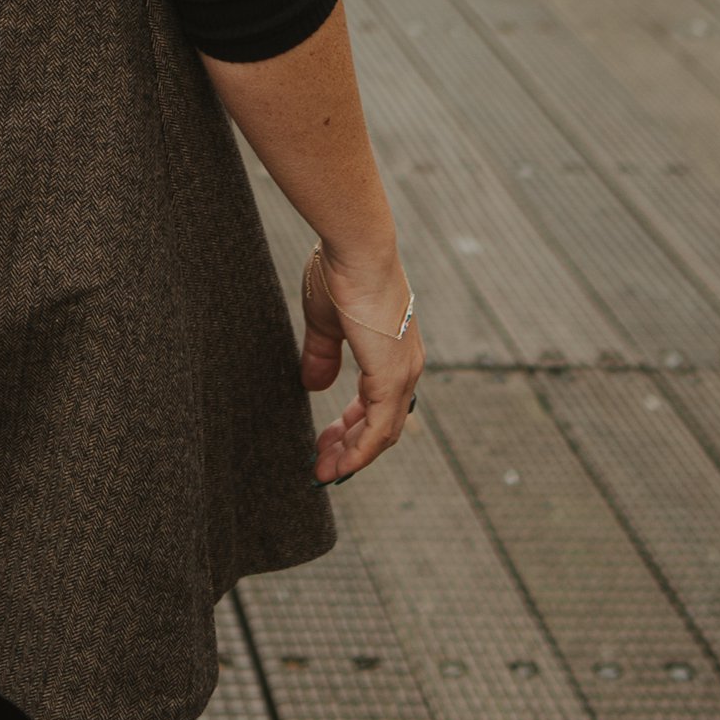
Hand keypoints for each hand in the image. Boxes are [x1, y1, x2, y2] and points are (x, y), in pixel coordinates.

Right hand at [300, 244, 423, 485]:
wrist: (356, 248)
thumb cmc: (340, 272)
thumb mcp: (326, 321)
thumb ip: (322, 355)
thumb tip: (314, 384)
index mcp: (392, 350)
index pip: (376, 400)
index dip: (351, 424)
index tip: (327, 439)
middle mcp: (405, 365)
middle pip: (382, 422)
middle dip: (349, 445)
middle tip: (322, 462)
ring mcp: (402, 373)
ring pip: (382, 430)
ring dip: (352, 454)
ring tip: (324, 470)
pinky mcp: (392, 378)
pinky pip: (378, 428)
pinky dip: (360, 451)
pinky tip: (339, 465)